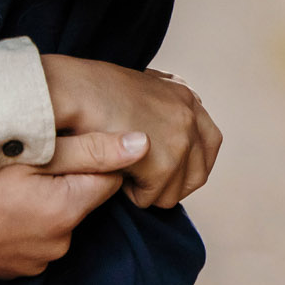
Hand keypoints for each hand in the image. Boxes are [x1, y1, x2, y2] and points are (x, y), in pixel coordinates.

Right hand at [0, 130, 146, 277]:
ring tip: (6, 185)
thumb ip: (88, 149)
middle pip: (83, 199)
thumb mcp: (27, 154)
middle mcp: (60, 244)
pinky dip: (25, 223)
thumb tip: (143, 144)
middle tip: (27, 160)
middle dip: (66, 179)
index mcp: (67, 210)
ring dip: (44, 202)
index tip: (65, 143)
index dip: (91, 155)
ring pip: (59, 219)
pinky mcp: (17, 271)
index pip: (110, 177)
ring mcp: (38, 262)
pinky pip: (36, 239)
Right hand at [40, 55, 221, 209]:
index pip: (211, 143)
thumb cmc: (91, 88)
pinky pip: (149, 198)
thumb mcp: (139, 87)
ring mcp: (179, 141)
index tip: (170, 172)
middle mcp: (189, 118)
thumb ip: (161, 105)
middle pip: (198, 174)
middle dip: (171, 184)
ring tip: (122, 171)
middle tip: (142, 181)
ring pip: (173, 192)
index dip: (192, 163)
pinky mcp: (162, 164)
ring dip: (147, 189)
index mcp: (186, 98)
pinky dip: (130, 193)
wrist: (73, 91)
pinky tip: (114, 173)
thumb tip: (165, 124)